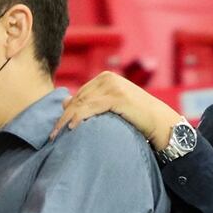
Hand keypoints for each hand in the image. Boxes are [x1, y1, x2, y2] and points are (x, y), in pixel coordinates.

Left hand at [49, 72, 181, 150]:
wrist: (160, 122)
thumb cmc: (137, 118)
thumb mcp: (111, 107)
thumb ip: (91, 103)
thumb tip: (64, 102)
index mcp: (105, 78)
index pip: (79, 95)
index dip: (66, 111)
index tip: (56, 127)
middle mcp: (107, 78)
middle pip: (78, 98)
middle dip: (64, 117)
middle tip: (52, 134)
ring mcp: (113, 86)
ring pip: (82, 103)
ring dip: (67, 120)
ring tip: (57, 134)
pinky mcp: (117, 97)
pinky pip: (92, 107)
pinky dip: (80, 117)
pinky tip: (72, 127)